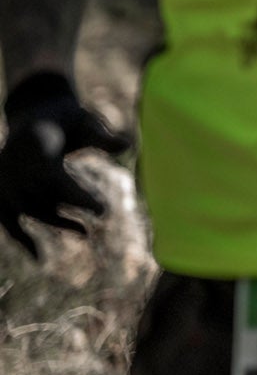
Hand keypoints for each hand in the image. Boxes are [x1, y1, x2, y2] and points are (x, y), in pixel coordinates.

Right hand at [0, 74, 129, 257]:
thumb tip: (127, 144)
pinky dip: (21, 239)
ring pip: (32, 210)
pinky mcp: (4, 193)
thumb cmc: (67, 119)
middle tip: (105, 214)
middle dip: (74, 208)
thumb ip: (103, 136)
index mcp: (34, 146)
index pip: (53, 177)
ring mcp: (5, 181)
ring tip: (86, 232)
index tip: (104, 208)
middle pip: (44, 196)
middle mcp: (14, 166)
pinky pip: (8, 221)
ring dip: (58, 222)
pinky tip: (39, 258)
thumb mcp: (86, 121)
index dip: (77, 196)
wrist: (35, 116)